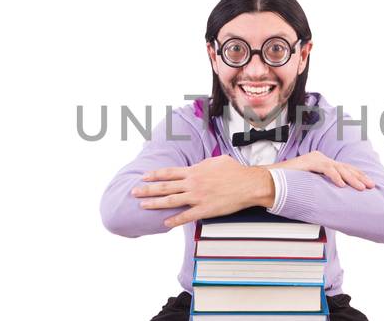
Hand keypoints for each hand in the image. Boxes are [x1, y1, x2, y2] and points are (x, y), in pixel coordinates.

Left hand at [133, 155, 275, 227]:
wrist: (249, 184)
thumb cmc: (235, 172)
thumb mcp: (216, 161)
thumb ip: (202, 164)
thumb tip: (196, 165)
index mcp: (194, 171)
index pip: (169, 173)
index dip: (154, 175)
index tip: (143, 177)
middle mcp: (192, 183)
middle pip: (164, 187)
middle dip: (147, 189)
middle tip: (134, 192)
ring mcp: (198, 197)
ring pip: (171, 201)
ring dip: (155, 204)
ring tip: (143, 206)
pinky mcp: (205, 209)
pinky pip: (186, 216)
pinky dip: (174, 220)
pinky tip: (165, 223)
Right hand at [265, 151, 375, 190]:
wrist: (270, 182)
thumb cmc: (289, 187)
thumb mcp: (311, 187)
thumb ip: (323, 189)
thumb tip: (336, 201)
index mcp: (322, 163)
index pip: (344, 169)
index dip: (357, 176)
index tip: (369, 185)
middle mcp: (321, 158)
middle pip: (345, 167)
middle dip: (360, 177)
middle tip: (371, 186)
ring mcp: (315, 159)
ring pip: (339, 168)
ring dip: (352, 179)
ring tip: (361, 188)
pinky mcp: (309, 161)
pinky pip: (326, 168)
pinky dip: (335, 177)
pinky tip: (342, 185)